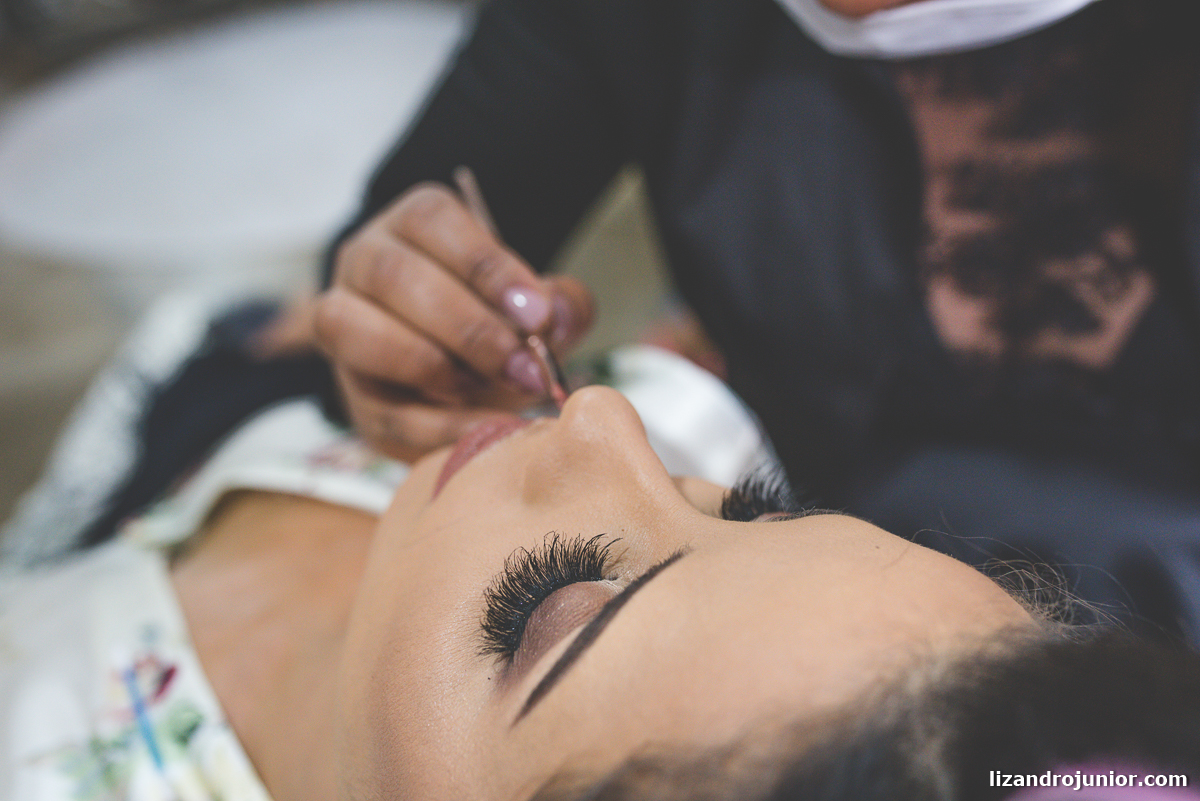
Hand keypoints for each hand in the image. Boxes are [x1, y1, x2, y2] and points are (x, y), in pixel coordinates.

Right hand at [315, 183, 594, 461]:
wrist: (466, 387)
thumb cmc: (500, 328)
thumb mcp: (536, 308)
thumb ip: (561, 303)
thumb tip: (557, 314)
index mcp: (412, 225)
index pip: (432, 220)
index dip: (486, 266)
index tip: (537, 313)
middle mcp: (364, 261)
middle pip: (394, 276)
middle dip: (468, 328)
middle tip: (524, 368)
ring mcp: (343, 324)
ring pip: (353, 330)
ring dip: (431, 365)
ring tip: (489, 388)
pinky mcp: (354, 394)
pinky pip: (379, 409)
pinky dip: (437, 426)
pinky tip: (483, 430)